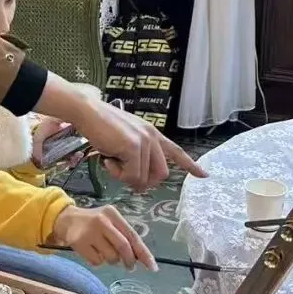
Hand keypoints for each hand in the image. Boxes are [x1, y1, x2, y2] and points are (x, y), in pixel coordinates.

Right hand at [36, 78, 206, 191]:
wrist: (87, 112)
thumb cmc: (101, 126)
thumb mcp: (125, 139)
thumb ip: (137, 154)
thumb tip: (138, 178)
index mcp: (153, 134)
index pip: (176, 151)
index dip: (190, 165)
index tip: (204, 175)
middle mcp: (153, 137)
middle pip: (161, 174)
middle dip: (143, 182)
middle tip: (124, 175)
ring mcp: (145, 142)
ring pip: (144, 178)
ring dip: (126, 178)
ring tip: (111, 162)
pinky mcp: (134, 148)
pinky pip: (131, 176)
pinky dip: (117, 174)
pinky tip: (107, 159)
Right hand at [51, 204, 156, 270]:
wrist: (66, 220)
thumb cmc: (93, 223)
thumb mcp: (109, 222)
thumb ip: (124, 236)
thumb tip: (140, 258)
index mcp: (112, 214)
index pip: (132, 235)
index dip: (144, 253)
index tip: (152, 267)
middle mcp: (102, 220)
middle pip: (123, 246)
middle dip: (129, 260)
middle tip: (130, 267)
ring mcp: (89, 232)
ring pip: (110, 257)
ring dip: (112, 261)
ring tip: (104, 252)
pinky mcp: (79, 243)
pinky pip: (97, 261)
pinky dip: (98, 262)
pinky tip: (92, 252)